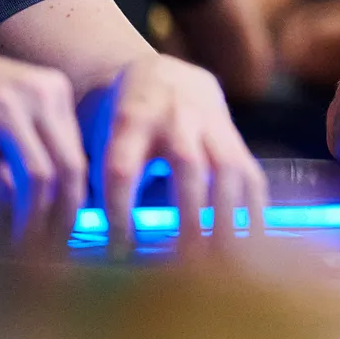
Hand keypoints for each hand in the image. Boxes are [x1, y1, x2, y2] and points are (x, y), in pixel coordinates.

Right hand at [0, 25, 86, 250]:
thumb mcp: (2, 113)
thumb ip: (28, 149)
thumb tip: (49, 209)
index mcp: (53, 91)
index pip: (79, 156)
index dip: (77, 203)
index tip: (69, 236)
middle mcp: (38, 94)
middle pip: (68, 170)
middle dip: (63, 221)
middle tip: (52, 256)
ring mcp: (3, 107)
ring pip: (37, 180)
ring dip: (30, 226)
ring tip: (20, 255)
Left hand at [85, 54, 267, 251]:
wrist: (164, 74)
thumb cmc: (119, 119)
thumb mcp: (100, 135)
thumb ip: (94, 179)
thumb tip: (86, 244)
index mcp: (129, 119)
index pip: (122, 168)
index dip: (120, 213)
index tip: (118, 255)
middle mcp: (174, 117)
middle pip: (186, 165)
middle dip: (189, 216)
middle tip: (187, 265)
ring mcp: (211, 124)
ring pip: (226, 167)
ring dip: (227, 216)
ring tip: (225, 262)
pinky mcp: (234, 137)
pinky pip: (249, 173)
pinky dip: (253, 211)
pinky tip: (251, 246)